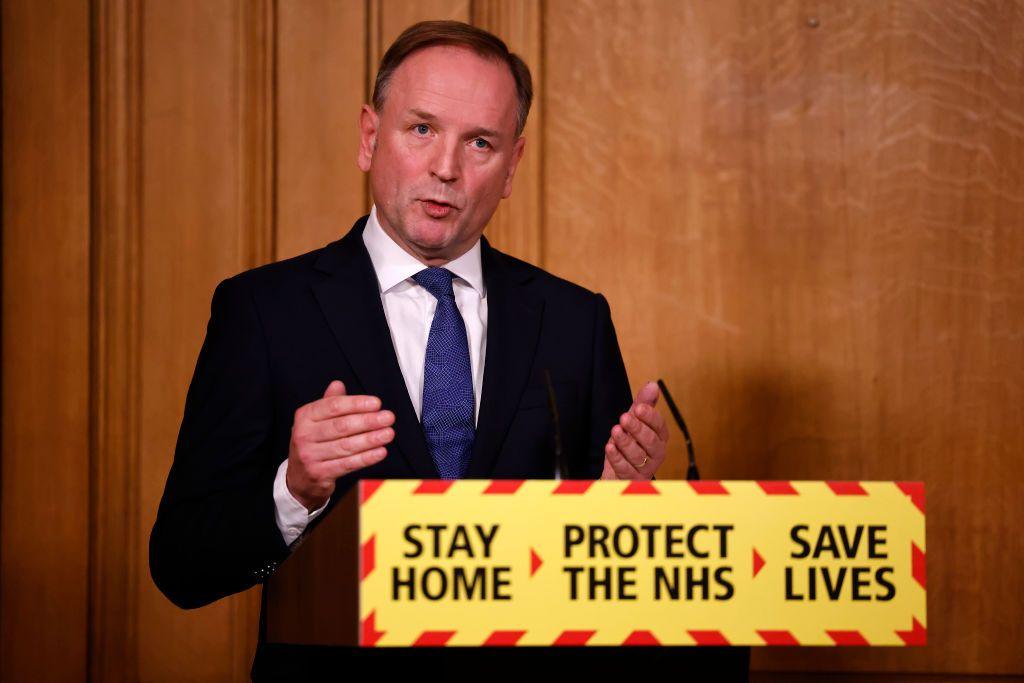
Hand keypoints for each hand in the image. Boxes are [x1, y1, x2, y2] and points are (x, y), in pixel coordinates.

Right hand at [286, 380, 394, 510]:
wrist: (299, 478)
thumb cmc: (313, 443)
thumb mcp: (315, 421)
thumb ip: (328, 403)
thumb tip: (338, 384)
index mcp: (304, 416)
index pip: (333, 406)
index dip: (356, 404)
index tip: (377, 403)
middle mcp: (303, 435)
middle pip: (341, 426)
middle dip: (368, 421)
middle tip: (388, 418)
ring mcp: (309, 456)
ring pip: (346, 446)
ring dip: (371, 439)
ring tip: (388, 433)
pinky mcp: (318, 474)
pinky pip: (347, 464)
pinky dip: (366, 458)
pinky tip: (380, 451)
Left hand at [600, 381, 668, 479]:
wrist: (617, 470)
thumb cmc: (630, 442)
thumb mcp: (634, 420)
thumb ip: (643, 404)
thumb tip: (653, 385)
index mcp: (659, 437)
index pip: (660, 426)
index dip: (650, 417)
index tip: (638, 408)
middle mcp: (655, 453)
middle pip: (651, 442)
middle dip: (638, 429)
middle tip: (624, 418)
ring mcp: (645, 467)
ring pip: (638, 456)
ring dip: (625, 442)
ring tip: (615, 431)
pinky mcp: (631, 478)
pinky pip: (625, 469)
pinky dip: (617, 458)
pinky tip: (610, 447)